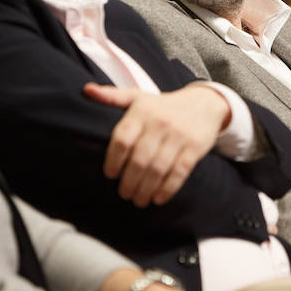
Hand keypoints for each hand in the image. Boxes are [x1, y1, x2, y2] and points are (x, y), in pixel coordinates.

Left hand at [84, 83, 229, 206]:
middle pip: (140, 159)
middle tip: (124, 194)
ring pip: (158, 169)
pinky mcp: (195, 147)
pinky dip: (168, 189)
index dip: (114, 160)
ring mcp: (179, 135)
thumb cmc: (163, 106)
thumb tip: (86, 90)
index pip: (122, 139)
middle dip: (130, 182)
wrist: (204, 104)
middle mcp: (160, 122)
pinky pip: (179, 172)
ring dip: (146, 189)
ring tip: (139, 200)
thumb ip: (112, 96)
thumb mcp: (139, 97)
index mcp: (142, 111)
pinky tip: (158, 198)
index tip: (110, 175)